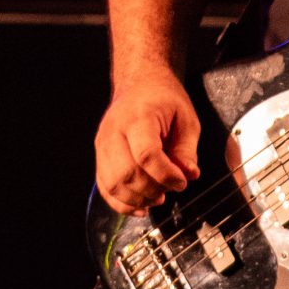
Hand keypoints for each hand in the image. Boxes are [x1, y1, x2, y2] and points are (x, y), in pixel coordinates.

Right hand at [94, 67, 201, 215]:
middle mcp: (114, 131)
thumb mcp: (186, 119)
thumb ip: (187, 150)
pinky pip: (104, 187)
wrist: (139, 83)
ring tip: (158, 197)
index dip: (165, 175)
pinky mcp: (100, 155)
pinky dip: (121, 203)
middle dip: (152, 190)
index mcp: (138, 117)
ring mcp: (103, 144)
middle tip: (171, 189)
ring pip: (112, 184)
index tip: (182, 181)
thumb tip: (188, 175)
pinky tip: (141, 206)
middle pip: (126, 174)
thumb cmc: (164, 99)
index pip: (146, 154)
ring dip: (137, 199)